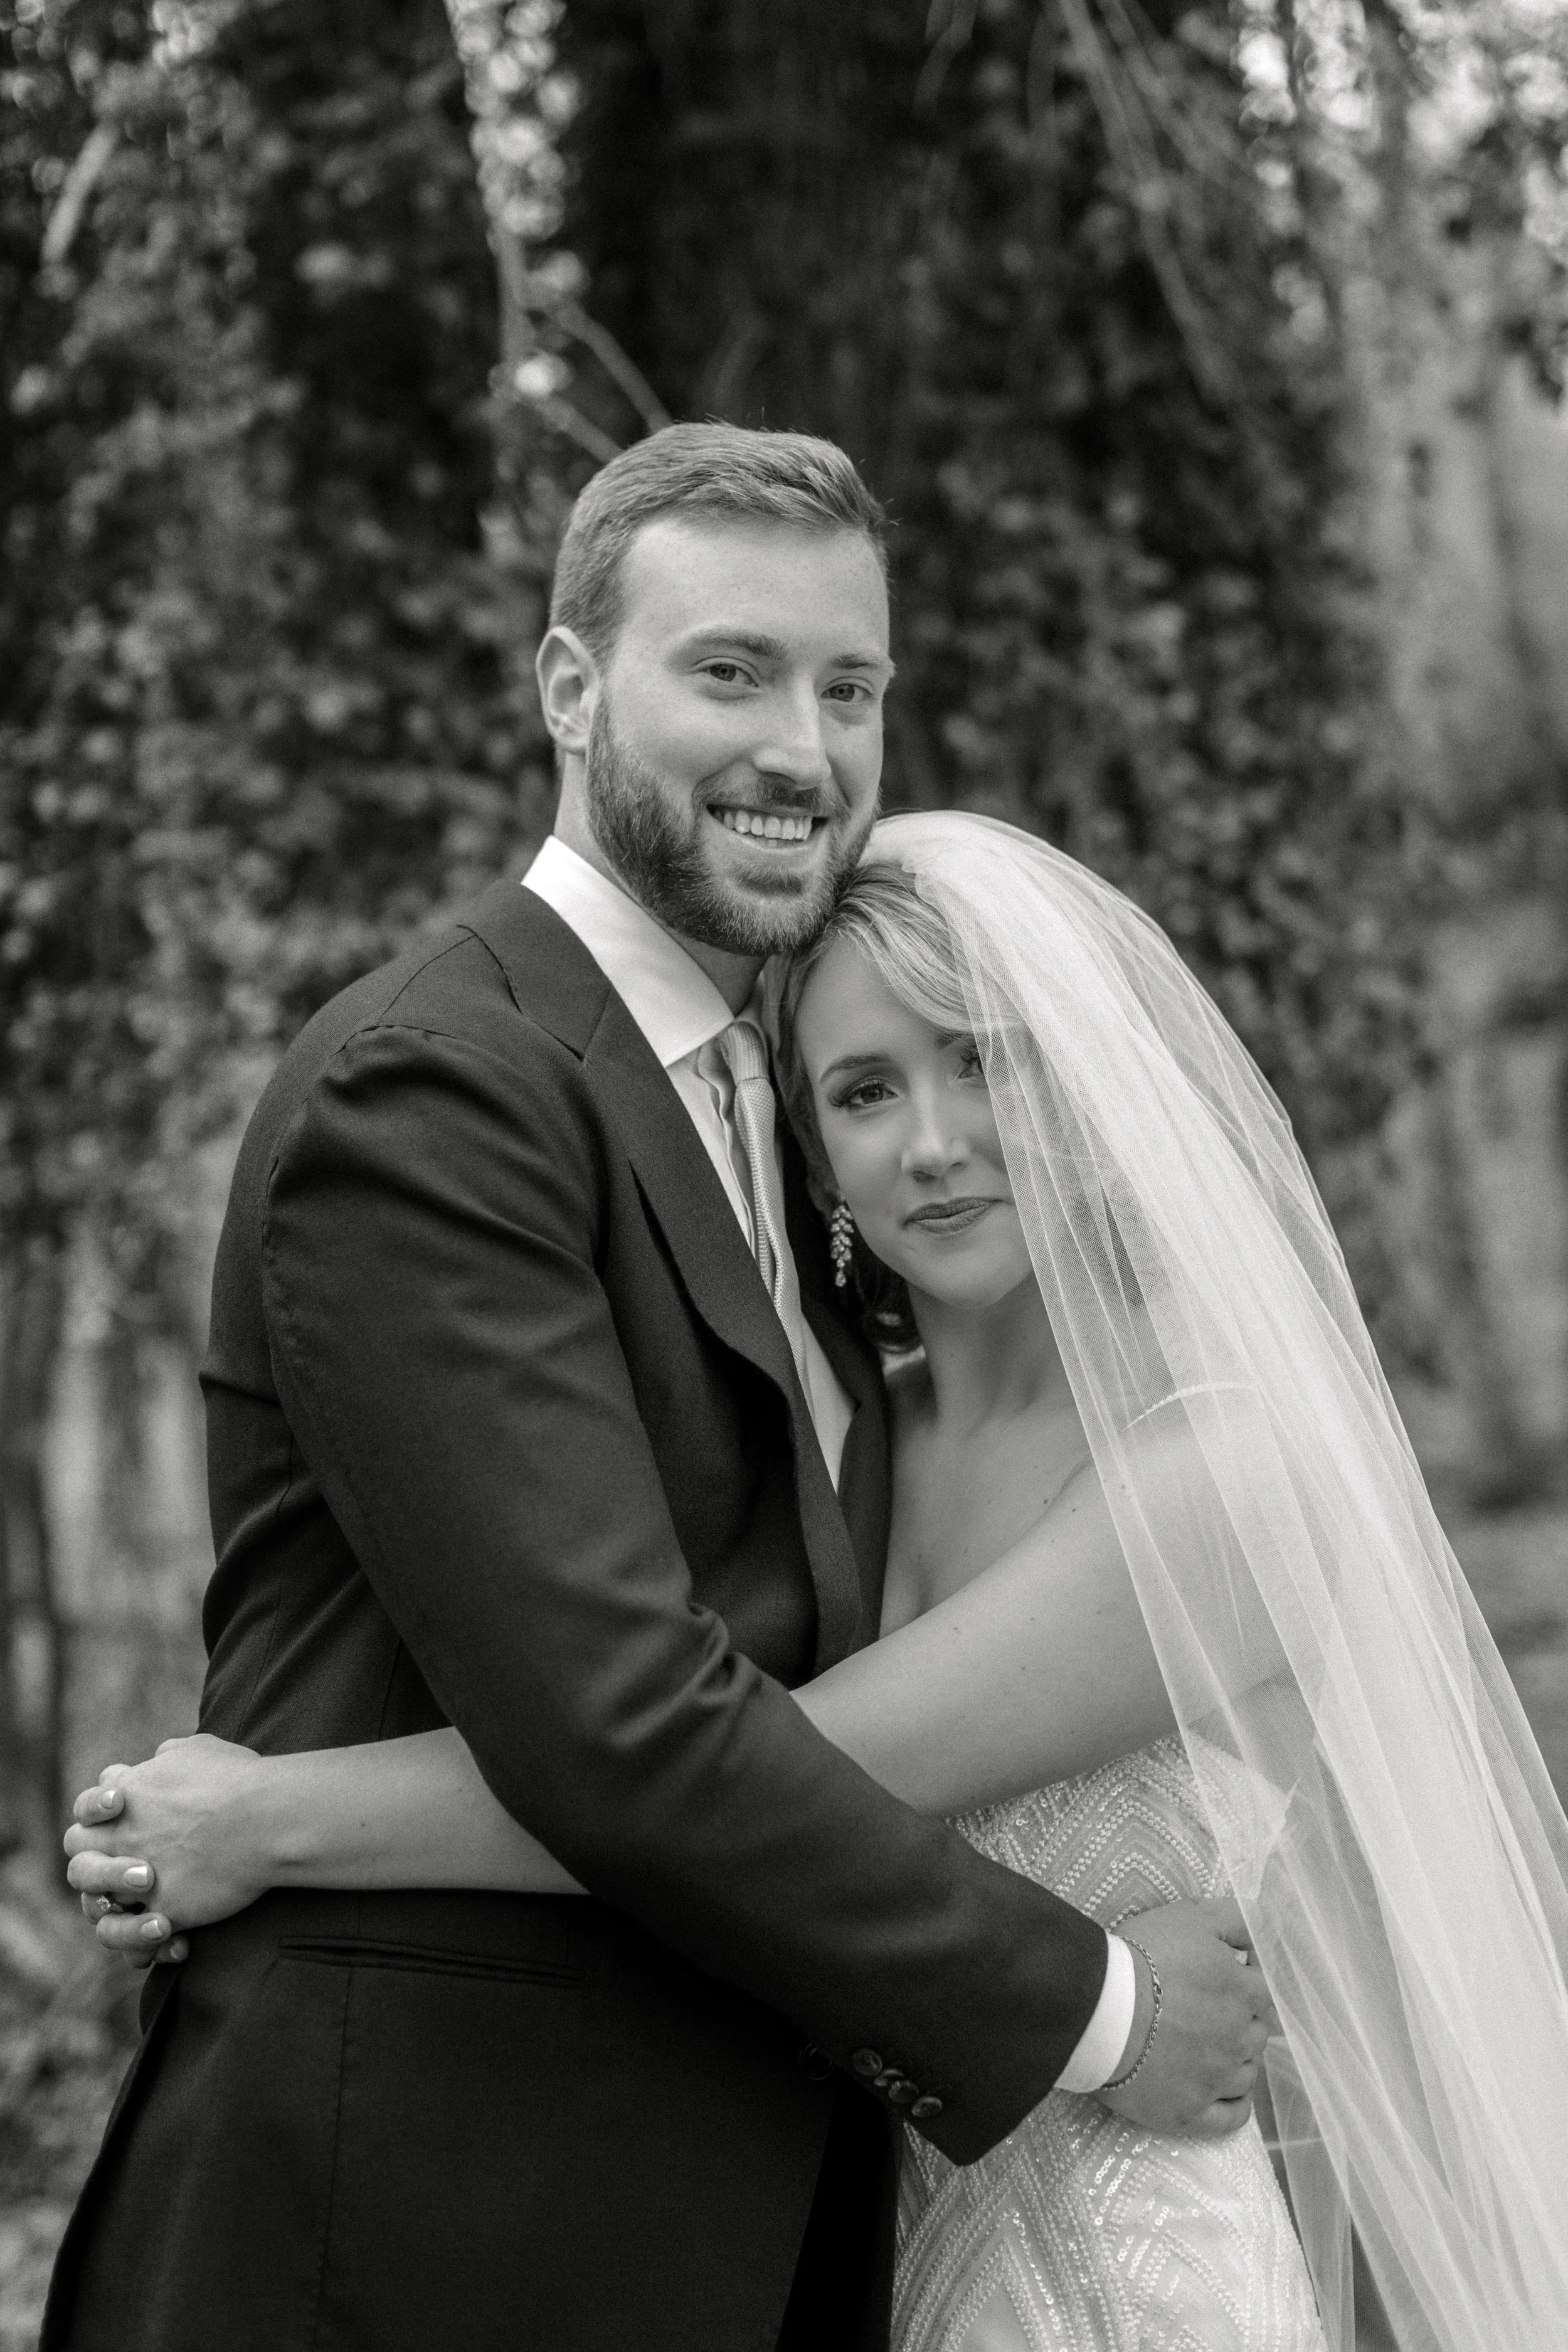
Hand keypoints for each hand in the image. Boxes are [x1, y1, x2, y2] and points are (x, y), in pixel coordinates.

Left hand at [64, 1733, 268, 1970]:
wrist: (266, 1817)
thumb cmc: (238, 1779)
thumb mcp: (197, 1749)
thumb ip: (168, 1757)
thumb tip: (158, 1760)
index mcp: (126, 1796)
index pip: (86, 1807)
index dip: (98, 1811)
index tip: (123, 1809)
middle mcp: (120, 1838)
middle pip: (78, 1856)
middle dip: (97, 1862)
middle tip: (134, 1864)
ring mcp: (136, 1880)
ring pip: (95, 1908)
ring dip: (115, 1905)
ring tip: (153, 1898)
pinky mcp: (163, 1913)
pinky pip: (134, 1942)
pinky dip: (144, 1943)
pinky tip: (172, 1936)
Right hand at [1096, 1897, 1277, 2138]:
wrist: (1099, 2008)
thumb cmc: (1143, 1956)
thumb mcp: (1191, 1917)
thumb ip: (1237, 1919)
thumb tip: (1265, 1926)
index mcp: (1243, 1992)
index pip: (1263, 1991)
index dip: (1242, 1983)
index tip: (1217, 1980)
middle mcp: (1239, 2039)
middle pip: (1255, 2033)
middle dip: (1237, 2022)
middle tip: (1202, 2012)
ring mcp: (1218, 2081)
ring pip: (1246, 2073)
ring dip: (1234, 2060)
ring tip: (1203, 2048)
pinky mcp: (1193, 2114)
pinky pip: (1232, 2117)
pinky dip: (1234, 2104)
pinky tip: (1223, 2091)